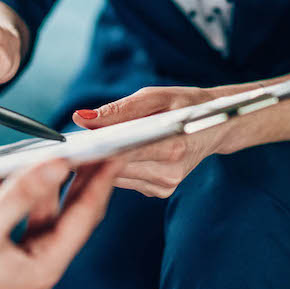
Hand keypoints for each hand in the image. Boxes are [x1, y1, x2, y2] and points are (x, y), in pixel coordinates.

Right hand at [0, 158, 122, 288]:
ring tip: (41, 155)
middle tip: (89, 148)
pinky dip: (8, 202)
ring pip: (36, 221)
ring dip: (36, 189)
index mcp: (43, 268)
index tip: (115, 152)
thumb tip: (58, 164)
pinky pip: (10, 228)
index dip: (101, 181)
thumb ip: (22, 193)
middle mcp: (35, 273)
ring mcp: (14, 271)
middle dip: (76, 182)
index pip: (84, 217)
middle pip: (65, 218)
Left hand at [72, 86, 225, 198]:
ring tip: (89, 147)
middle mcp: (169, 172)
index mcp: (173, 146)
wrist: (218, 125)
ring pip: (117, 178)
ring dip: (101, 164)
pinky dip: (115, 169)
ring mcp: (165, 185)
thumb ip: (118, 110)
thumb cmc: (186, 105)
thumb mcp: (155, 97)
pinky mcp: (160, 191)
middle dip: (93, 156)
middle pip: (116, 168)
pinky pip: (126, 181)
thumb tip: (81, 118)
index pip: (122, 152)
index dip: (95, 149)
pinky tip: (112, 156)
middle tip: (72, 144)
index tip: (72, 143)